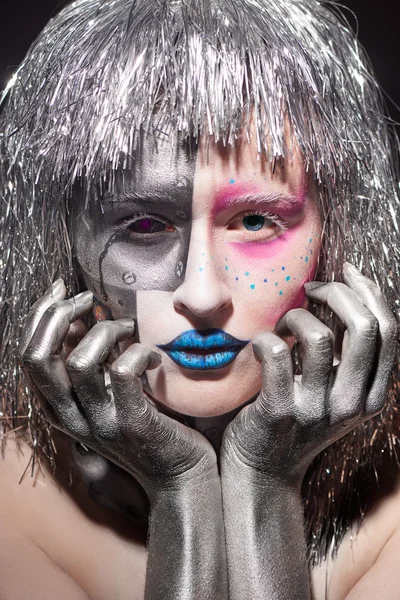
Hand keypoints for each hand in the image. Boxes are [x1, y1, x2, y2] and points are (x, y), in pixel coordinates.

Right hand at [19, 281, 216, 497]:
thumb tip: (76, 319)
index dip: (39, 316)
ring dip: (104, 331)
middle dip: (57, 316)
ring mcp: (100, 422)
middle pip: (38, 358)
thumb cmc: (143, 424)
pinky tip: (153, 355)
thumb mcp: (105, 392)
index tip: (61, 289)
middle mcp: (70, 416)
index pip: (28, 356)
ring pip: (80, 362)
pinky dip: (138, 351)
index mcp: (58, 407)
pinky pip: (123, 372)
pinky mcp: (131, 422)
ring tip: (127, 328)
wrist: (177, 476)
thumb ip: (88, 360)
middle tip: (87, 298)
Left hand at [221, 263, 397, 485]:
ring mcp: (318, 410)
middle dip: (336, 292)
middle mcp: (353, 402)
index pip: (389, 330)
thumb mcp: (338, 393)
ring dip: (295, 316)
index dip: (369, 292)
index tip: (346, 272)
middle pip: (364, 326)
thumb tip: (350, 293)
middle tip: (311, 289)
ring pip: (318, 336)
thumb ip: (350, 357)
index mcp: (372, 393)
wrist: (263, 471)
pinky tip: (259, 344)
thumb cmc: (297, 420)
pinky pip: (277, 353)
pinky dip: (265, 337)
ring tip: (282, 326)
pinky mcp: (280, 411)